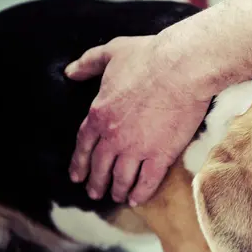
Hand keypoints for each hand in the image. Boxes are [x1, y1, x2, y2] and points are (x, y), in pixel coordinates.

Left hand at [65, 35, 209, 205]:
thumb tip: (70, 71)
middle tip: (95, 193)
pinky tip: (136, 200)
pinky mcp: (161, 155)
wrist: (181, 69)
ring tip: (117, 197)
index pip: (83, 145)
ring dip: (117, 190)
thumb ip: (88, 62)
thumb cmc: (149, 57)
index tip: (76, 176)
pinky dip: (140, 193)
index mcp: (99, 113)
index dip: (79, 163)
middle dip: (96, 183)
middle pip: (100, 167)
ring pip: (122, 178)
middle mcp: (113, 137)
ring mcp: (137, 149)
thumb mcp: (112, 52)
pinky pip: (147, 181)